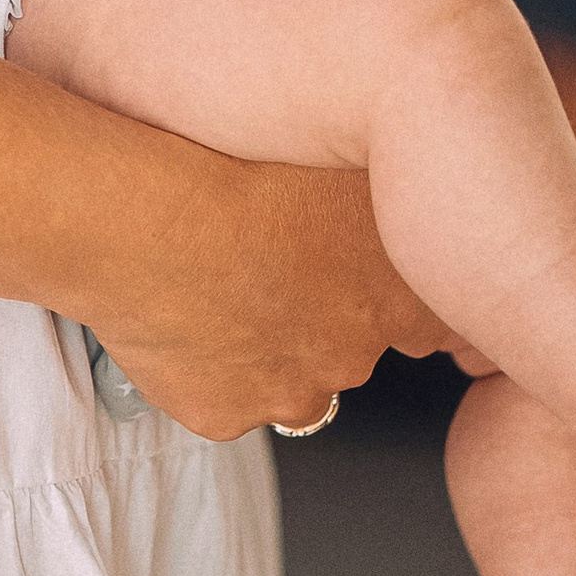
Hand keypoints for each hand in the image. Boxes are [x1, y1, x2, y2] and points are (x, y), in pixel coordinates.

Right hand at [97, 160, 453, 440]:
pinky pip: (218, 396)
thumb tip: (406, 185)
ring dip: (261, 346)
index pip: (428, 325)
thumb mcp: (345, 159)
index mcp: (396, 297)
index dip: (385, 291)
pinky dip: (201, 365)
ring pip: (283, 379)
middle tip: (266, 263)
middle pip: (346, 349)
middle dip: (315, 317)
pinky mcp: (223, 415)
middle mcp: (352, 357)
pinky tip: (176, 311)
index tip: (356, 270)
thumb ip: (383, 196)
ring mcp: (287, 393)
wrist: (148, 217)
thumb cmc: (238, 169)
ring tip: (213, 282)